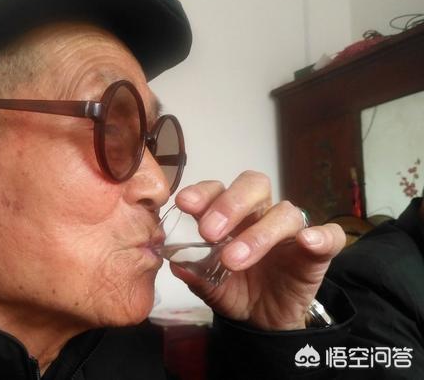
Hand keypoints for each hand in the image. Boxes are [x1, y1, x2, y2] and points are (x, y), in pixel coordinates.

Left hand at [171, 171, 345, 330]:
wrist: (264, 320)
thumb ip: (195, 274)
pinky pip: (329, 235)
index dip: (203, 192)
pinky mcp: (318, 251)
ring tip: (233, 260)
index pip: (218, 189)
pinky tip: (307, 242)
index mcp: (231, 214)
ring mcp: (290, 231)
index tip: (184, 204)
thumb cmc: (235, 289)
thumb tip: (176, 264)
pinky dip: (321, 236)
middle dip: (230, 204)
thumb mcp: (209, 286)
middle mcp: (260, 214)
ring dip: (258, 234)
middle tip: (209, 232)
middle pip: (254, 185)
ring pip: (284, 213)